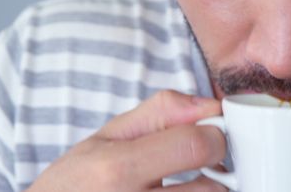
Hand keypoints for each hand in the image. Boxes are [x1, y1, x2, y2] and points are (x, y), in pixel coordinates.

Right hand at [26, 90, 226, 191]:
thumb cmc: (74, 183)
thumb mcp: (105, 137)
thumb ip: (160, 114)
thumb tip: (208, 106)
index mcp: (117, 169)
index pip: (195, 145)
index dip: (214, 135)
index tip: (211, 134)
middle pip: (211, 187)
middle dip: (216, 170)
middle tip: (204, 164)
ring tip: (185, 185)